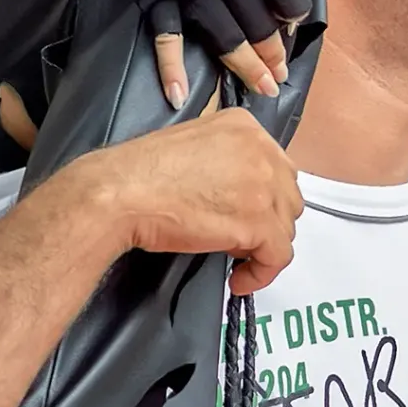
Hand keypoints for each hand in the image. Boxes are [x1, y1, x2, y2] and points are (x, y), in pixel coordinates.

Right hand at [77, 107, 304, 293]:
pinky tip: (239, 280)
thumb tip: (241, 193)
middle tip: (238, 236)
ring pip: (285, 226)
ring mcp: (264, 185)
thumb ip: (227, 160)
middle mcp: (261, 150)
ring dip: (263, 246)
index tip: (244, 214)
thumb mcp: (195, 146)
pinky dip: (262, 273)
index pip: (276, 167)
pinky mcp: (258, 222)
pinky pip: (278, 256)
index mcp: (245, 126)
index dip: (263, 197)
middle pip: (287, 196)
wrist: (120, 193)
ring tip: (232, 257)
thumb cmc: (140, 173)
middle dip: (267, 220)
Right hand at [126, 0, 324, 111]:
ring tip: (260, 89)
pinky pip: (166, 35)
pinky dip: (170, 66)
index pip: (289, 0)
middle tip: (280, 78)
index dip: (296, 16)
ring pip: (222, 36)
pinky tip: (178, 95)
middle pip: (258, 25)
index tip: (293, 23)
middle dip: (274, 56)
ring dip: (243, 68)